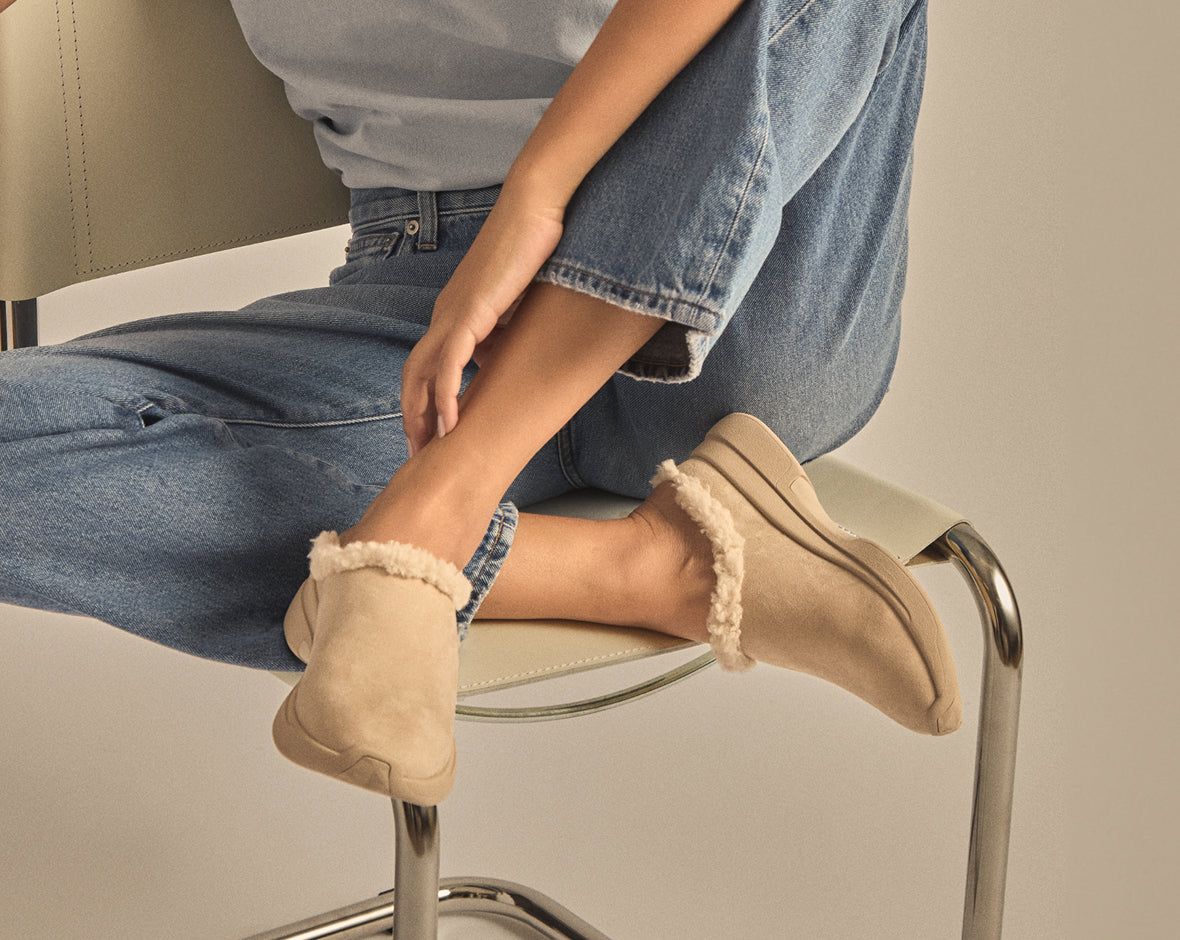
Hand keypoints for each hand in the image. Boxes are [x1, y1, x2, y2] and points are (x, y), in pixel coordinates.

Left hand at [400, 183, 564, 455]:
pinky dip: (445, 397)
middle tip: (417, 452)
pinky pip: (448, 365)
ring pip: (422, 375)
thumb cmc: (531, 247)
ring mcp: (453, 314)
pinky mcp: (470, 314)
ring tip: (426, 449)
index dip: (425, 399)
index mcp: (454, 312)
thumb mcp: (514, 300)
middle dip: (413, 416)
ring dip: (422, 415)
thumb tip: (494, 356)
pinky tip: (449, 424)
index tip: (432, 430)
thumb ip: (500, 328)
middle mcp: (444, 314)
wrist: (533, 210)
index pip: (427, 364)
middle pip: (413, 374)